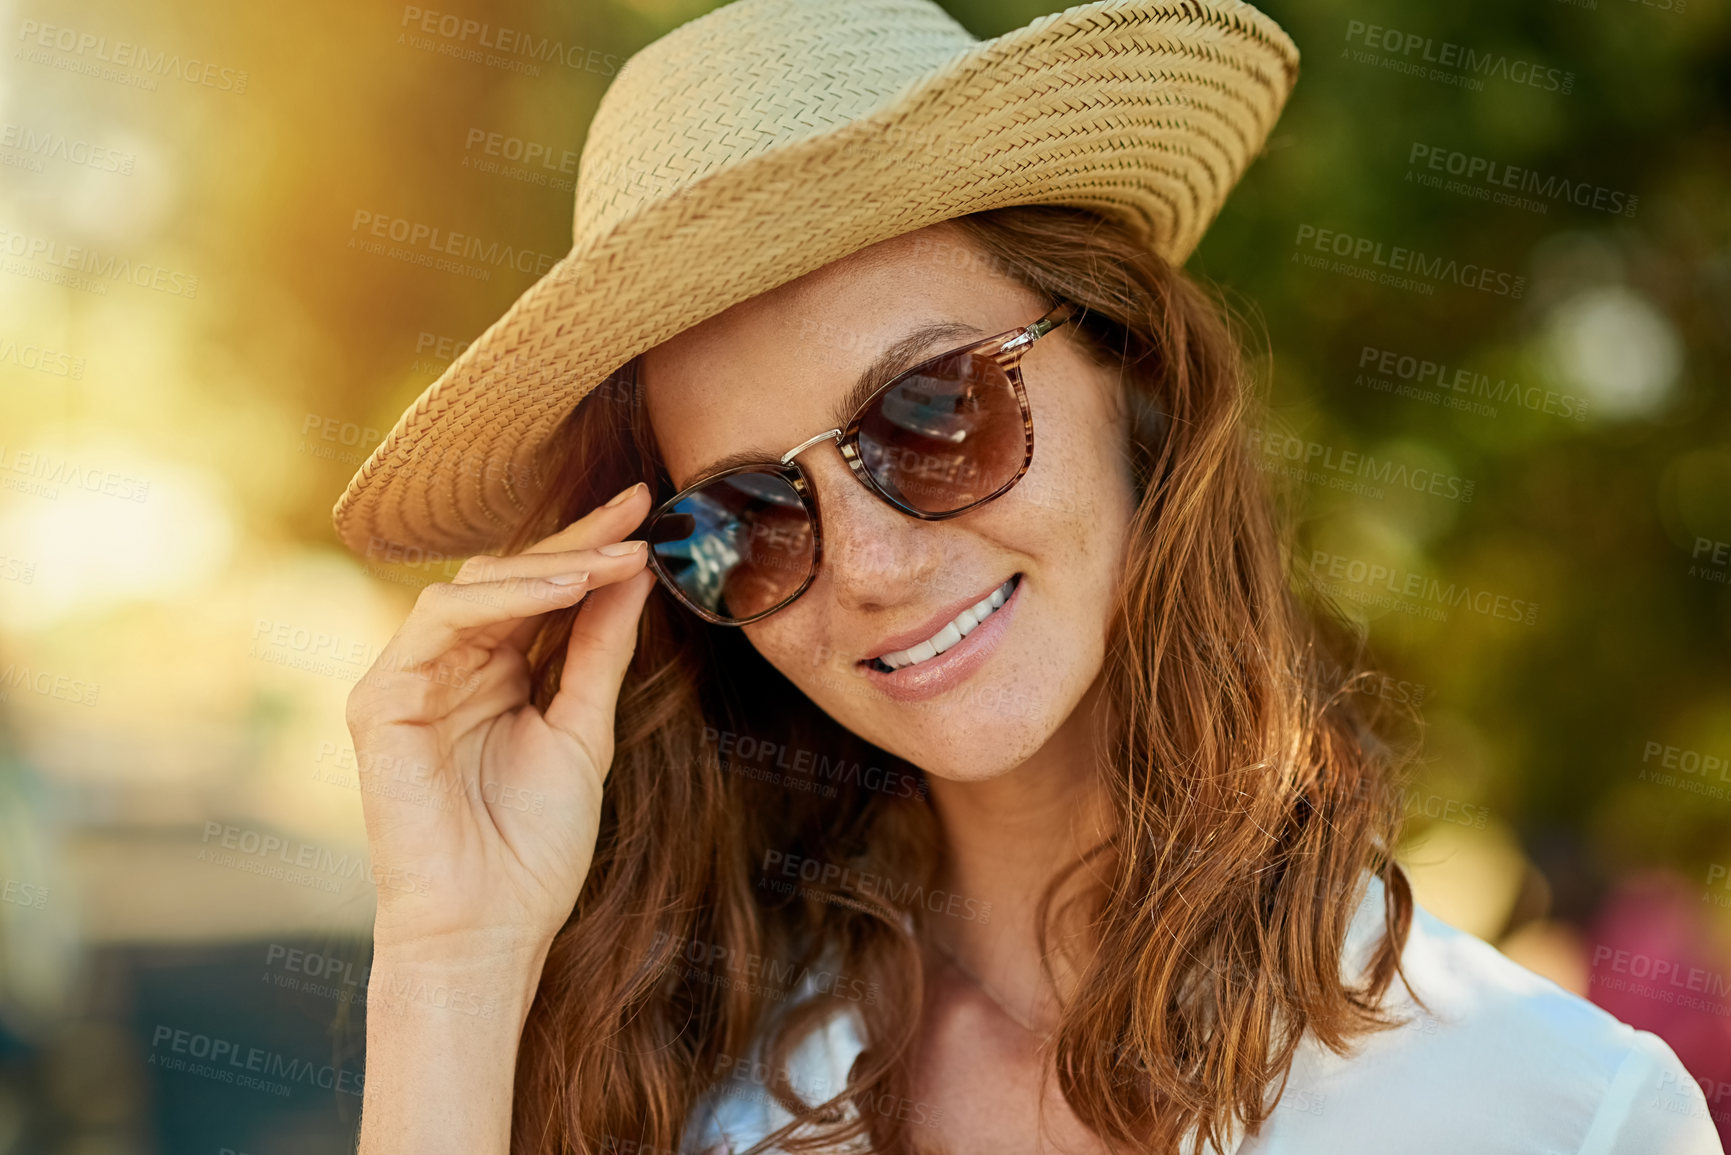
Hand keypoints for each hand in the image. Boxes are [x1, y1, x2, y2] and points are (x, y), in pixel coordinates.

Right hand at [344, 482, 656, 965]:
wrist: (489, 928)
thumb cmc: (534, 848)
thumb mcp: (584, 730)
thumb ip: (600, 650)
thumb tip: (635, 571)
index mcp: (494, 675)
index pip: (540, 593)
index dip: (590, 550)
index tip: (646, 513)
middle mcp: (449, 668)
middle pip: (508, 578)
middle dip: (575, 539)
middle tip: (636, 508)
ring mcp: (410, 680)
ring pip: (474, 588)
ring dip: (551, 565)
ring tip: (618, 555)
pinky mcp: (381, 699)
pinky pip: (439, 622)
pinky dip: (505, 598)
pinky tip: (566, 587)